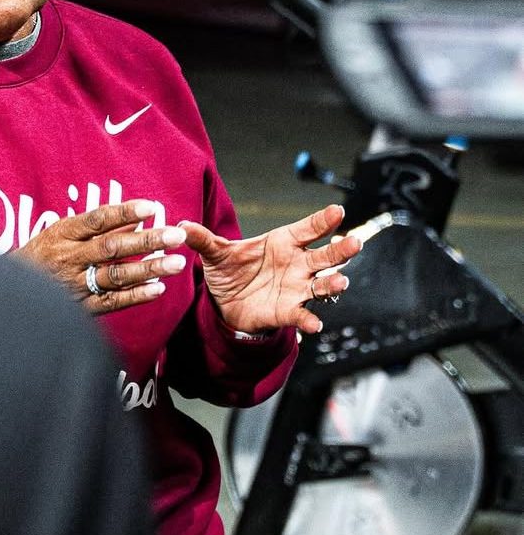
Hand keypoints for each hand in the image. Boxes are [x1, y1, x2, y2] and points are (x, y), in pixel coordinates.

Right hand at [16, 200, 188, 314]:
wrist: (9, 295)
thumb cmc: (40, 257)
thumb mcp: (60, 233)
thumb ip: (95, 227)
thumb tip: (134, 220)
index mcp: (62, 234)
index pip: (97, 219)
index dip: (124, 212)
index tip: (152, 207)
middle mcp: (68, 258)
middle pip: (112, 248)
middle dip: (147, 241)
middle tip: (176, 235)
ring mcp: (74, 284)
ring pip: (115, 276)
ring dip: (148, 269)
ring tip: (176, 263)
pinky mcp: (79, 308)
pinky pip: (111, 302)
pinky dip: (135, 296)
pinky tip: (157, 289)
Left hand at [179, 203, 361, 336]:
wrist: (225, 303)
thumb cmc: (229, 270)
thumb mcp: (215, 253)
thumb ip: (202, 239)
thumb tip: (180, 226)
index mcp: (282, 242)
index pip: (307, 228)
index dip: (323, 220)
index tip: (338, 211)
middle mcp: (296, 264)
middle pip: (324, 255)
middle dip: (341, 250)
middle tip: (354, 243)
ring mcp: (296, 288)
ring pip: (321, 285)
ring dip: (332, 284)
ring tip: (340, 282)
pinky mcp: (288, 311)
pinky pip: (303, 314)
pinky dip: (309, 319)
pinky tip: (314, 323)